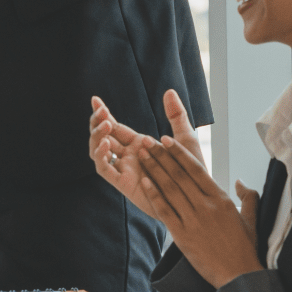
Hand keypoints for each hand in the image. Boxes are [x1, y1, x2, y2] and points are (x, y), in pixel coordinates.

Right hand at [89, 90, 205, 219]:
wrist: (196, 200)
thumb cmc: (193, 172)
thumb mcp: (185, 139)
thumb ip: (177, 116)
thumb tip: (169, 91)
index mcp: (138, 143)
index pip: (113, 125)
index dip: (102, 113)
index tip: (95, 100)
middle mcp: (127, 155)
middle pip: (102, 135)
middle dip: (97, 122)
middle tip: (102, 111)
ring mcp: (123, 168)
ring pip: (98, 150)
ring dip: (97, 136)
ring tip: (106, 125)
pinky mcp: (123, 182)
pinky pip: (104, 168)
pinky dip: (100, 155)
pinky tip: (106, 144)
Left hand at [136, 137, 261, 287]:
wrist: (239, 276)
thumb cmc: (244, 247)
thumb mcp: (251, 219)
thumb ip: (248, 197)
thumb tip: (239, 181)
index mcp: (221, 199)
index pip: (196, 169)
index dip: (179, 152)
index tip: (166, 139)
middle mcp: (206, 206)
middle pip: (179, 175)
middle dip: (160, 155)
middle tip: (146, 141)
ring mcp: (193, 220)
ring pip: (169, 189)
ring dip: (153, 169)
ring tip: (141, 155)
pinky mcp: (182, 234)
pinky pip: (164, 210)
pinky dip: (153, 194)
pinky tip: (143, 181)